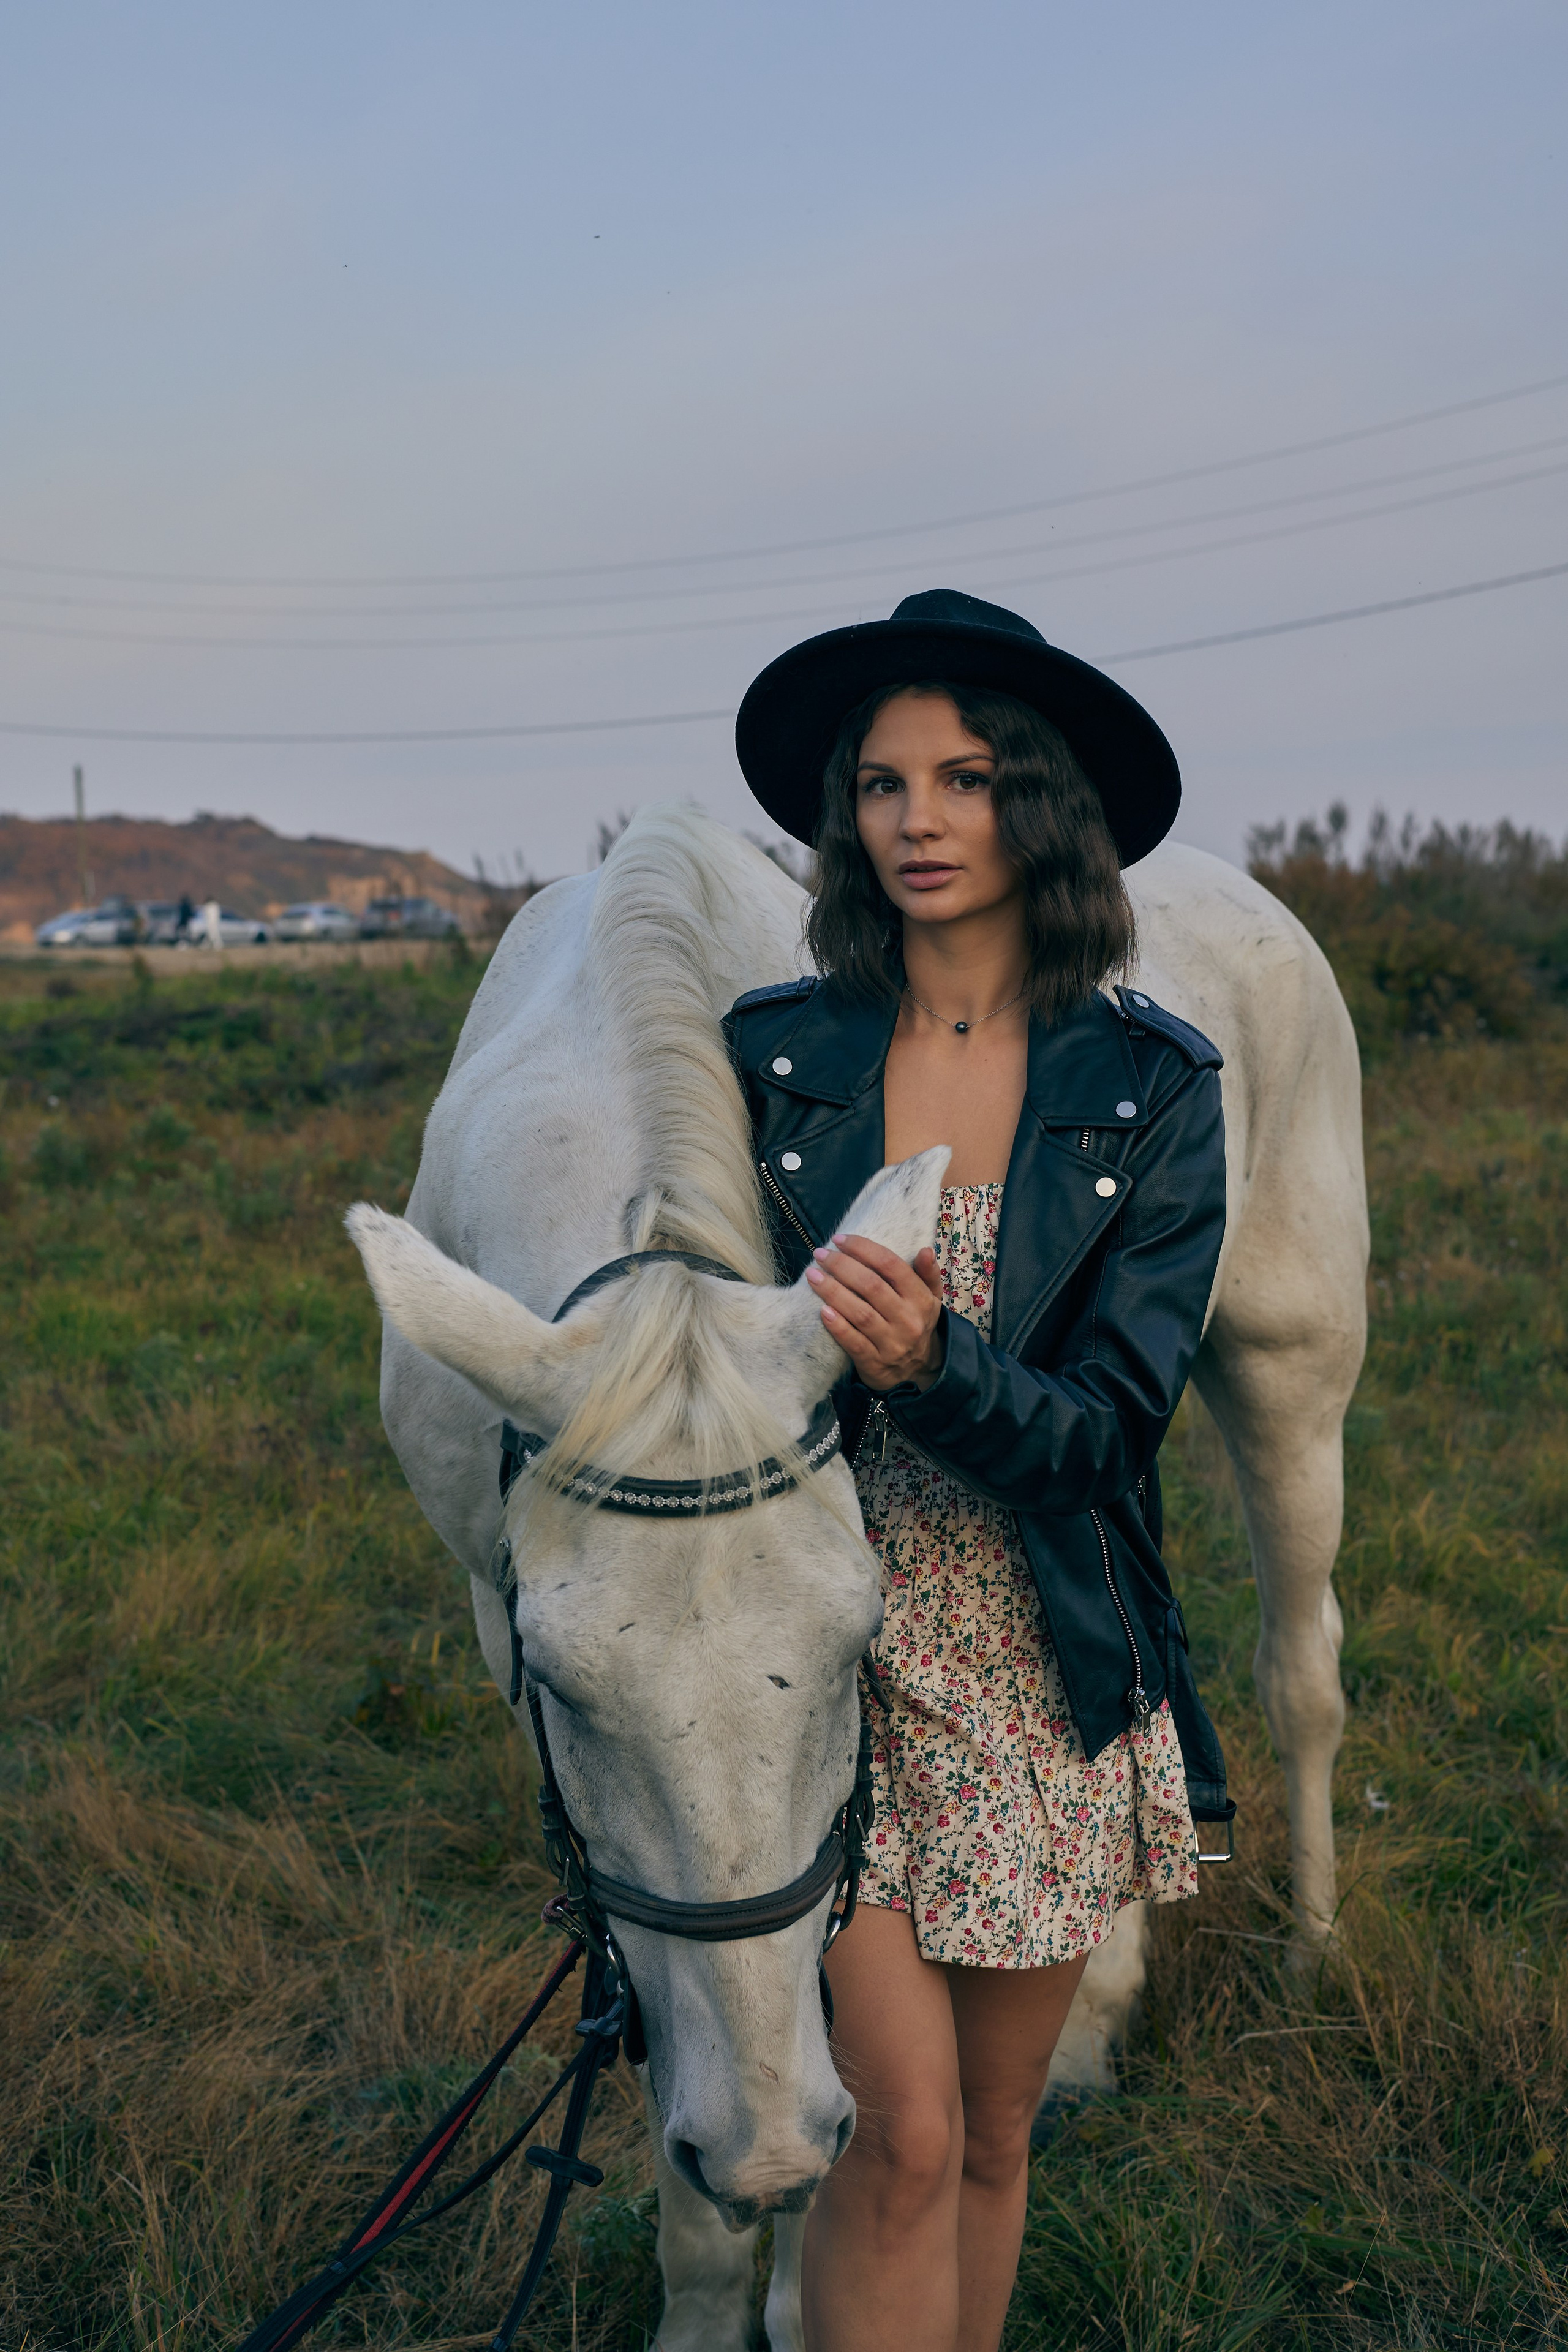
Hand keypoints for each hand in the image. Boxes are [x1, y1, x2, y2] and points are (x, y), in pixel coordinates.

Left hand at [805, 1233, 944, 1391]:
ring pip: (860, 1313)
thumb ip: (928, 1274)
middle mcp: (908, 1320)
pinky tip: (822, 1310)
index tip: (840, 1239)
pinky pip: (853, 1342)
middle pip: (872, 1287)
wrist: (916, 1371)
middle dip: (843, 1266)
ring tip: (813, 1275)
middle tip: (820, 1254)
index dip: (864, 1249)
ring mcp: (891, 1343)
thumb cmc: (917, 1324)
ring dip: (833, 1292)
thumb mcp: (930, 1299)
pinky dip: (837, 1326)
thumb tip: (925, 1250)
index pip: (891, 1266)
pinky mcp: (874, 1362)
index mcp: (921, 1299)